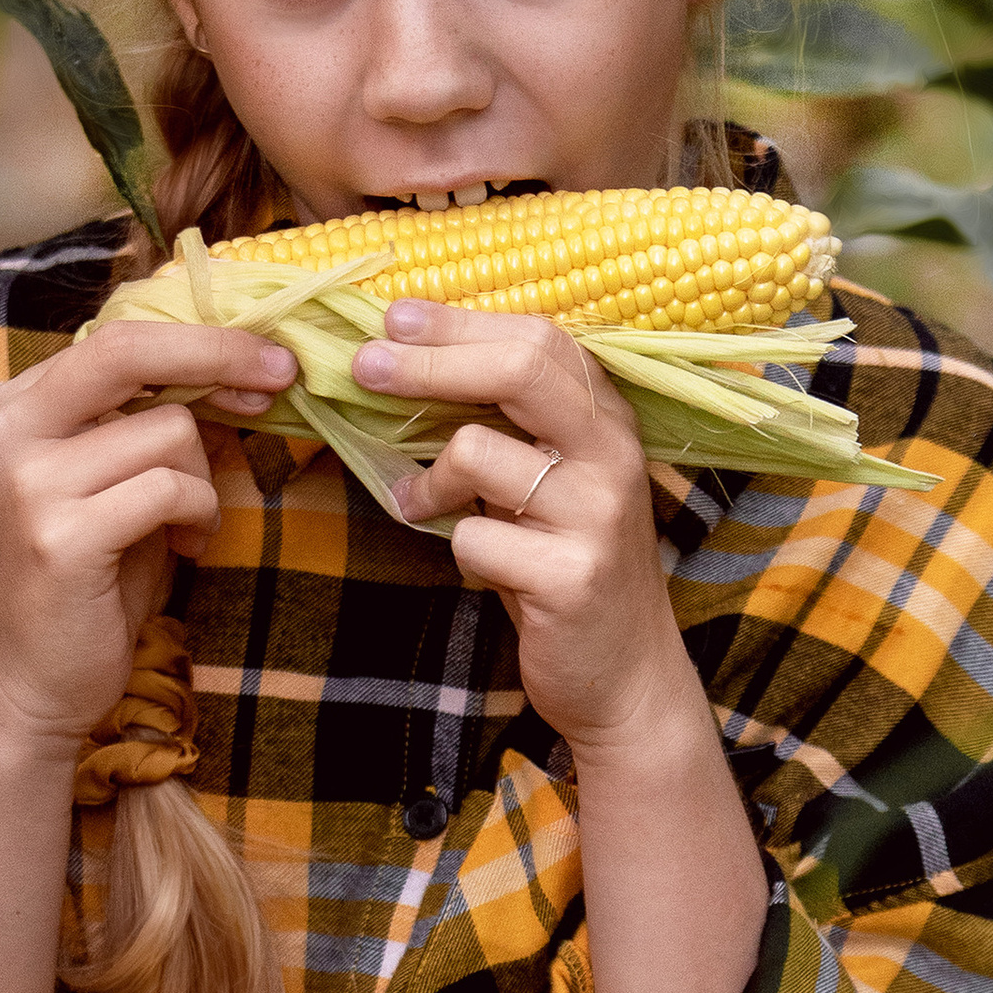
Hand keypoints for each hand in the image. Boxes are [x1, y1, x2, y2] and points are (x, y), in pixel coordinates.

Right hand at [0, 317, 295, 755]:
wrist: (31, 686)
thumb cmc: (88, 585)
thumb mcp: (118, 487)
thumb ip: (152, 429)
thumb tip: (244, 371)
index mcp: (20, 408)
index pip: (117, 339)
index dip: (202, 340)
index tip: (269, 355)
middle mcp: (12, 431)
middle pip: (130, 353)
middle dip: (219, 356)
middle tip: (281, 377)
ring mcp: (31, 482)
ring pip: (168, 431)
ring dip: (205, 478)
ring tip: (190, 526)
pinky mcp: (60, 535)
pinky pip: (170, 489)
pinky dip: (199, 515)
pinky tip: (187, 548)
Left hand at [354, 300, 698, 756]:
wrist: (625, 675)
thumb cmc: (568, 565)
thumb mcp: (551, 482)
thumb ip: (510, 427)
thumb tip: (411, 362)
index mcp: (607, 419)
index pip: (538, 339)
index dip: (460, 323)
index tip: (396, 318)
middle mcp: (612, 455)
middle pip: (518, 371)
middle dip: (429, 363)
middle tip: (366, 367)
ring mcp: (598, 516)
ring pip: (479, 453)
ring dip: (429, 479)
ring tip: (416, 502)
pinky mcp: (572, 577)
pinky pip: (475, 538)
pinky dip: (457, 548)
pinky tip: (475, 562)